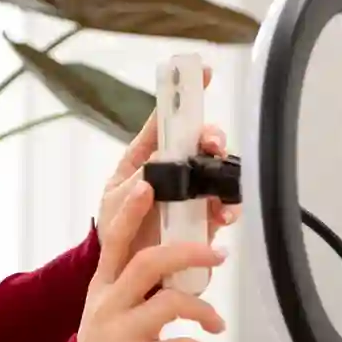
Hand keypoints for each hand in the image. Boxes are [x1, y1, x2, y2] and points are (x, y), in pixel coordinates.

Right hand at [78, 171, 226, 341]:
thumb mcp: (109, 310)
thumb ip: (135, 286)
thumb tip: (180, 260)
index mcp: (103, 286)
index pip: (114, 240)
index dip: (132, 212)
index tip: (149, 185)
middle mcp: (108, 303)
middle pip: (148, 262)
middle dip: (189, 253)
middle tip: (218, 256)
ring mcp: (120, 332)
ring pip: (171, 303)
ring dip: (205, 311)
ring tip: (216, 325)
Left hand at [101, 64, 241, 252]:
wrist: (124, 266)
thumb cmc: (116, 228)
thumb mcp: (114, 204)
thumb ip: (132, 185)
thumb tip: (157, 165)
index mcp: (144, 159)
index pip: (164, 123)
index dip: (182, 99)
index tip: (202, 75)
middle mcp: (172, 171)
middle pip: (199, 142)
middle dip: (210, 137)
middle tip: (211, 144)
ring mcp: (190, 192)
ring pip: (216, 170)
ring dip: (223, 171)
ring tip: (218, 183)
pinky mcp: (203, 216)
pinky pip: (223, 205)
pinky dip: (227, 207)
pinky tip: (223, 214)